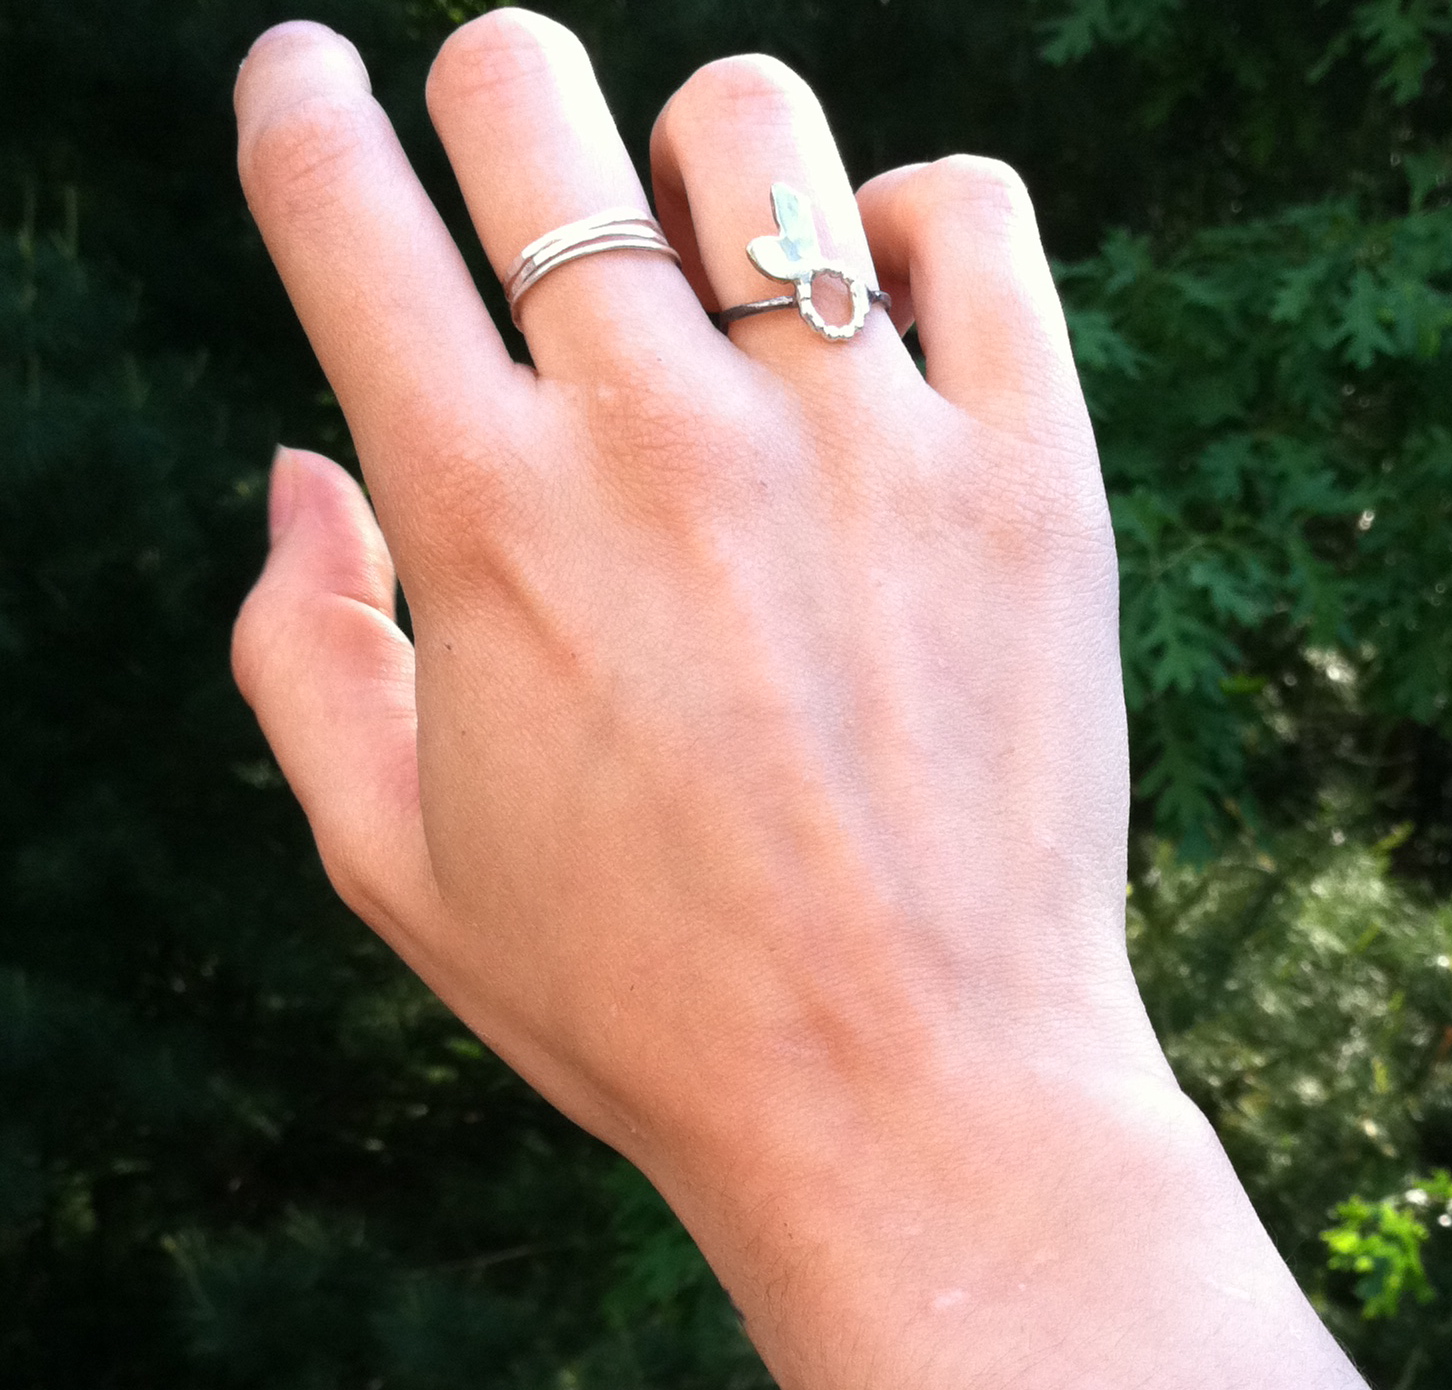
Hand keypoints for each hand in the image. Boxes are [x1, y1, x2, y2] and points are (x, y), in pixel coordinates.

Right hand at [232, 11, 1164, 1249]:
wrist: (914, 1101)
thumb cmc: (644, 1006)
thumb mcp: (400, 871)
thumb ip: (299, 653)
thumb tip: (299, 467)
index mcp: (482, 525)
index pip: (342, 208)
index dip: (299, 109)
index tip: (306, 83)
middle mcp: (662, 444)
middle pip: (531, 103)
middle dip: (493, 97)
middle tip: (519, 159)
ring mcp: (858, 444)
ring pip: (753, 126)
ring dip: (703, 163)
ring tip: (720, 273)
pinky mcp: (1027, 474)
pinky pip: (968, 220)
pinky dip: (910, 226)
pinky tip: (879, 322)